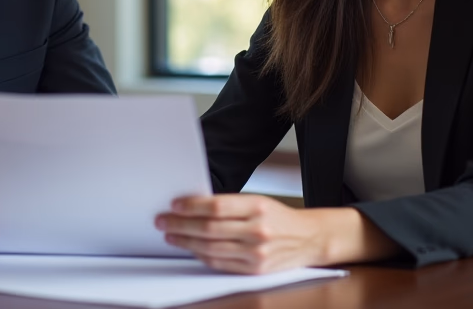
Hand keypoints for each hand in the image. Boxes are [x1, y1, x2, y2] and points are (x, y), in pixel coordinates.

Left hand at [156, 195, 398, 273]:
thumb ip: (230, 205)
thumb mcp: (259, 201)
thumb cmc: (280, 218)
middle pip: (209, 228)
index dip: (191, 206)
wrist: (309, 239)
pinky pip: (220, 263)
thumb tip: (193, 206)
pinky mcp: (254, 270)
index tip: (174, 205)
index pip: (216, 206)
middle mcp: (257, 230)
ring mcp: (256, 253)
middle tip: (163, 220)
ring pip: (210, 248)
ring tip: (171, 234)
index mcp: (258, 207)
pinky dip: (201, 255)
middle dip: (181, 224)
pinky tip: (190, 248)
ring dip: (185, 241)